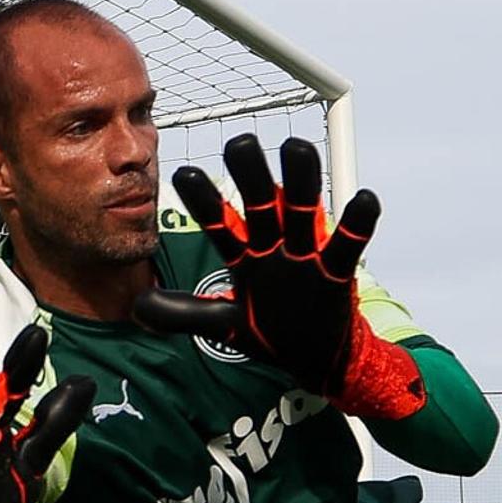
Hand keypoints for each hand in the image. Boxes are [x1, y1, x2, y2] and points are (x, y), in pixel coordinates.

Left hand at [132, 134, 426, 419]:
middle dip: (251, 174)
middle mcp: (274, 246)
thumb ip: (184, 314)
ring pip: (304, 210)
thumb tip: (137, 305)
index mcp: (245, 256)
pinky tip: (363, 199)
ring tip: (296, 147)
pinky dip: (358, 223)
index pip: (219, 223)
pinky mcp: (337, 273)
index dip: (204, 202)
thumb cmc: (270, 334)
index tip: (185, 175)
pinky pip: (349, 244)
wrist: (315, 359)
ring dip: (301, 181)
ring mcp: (307, 256)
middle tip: (240, 143)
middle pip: (262, 202)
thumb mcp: (223, 325)